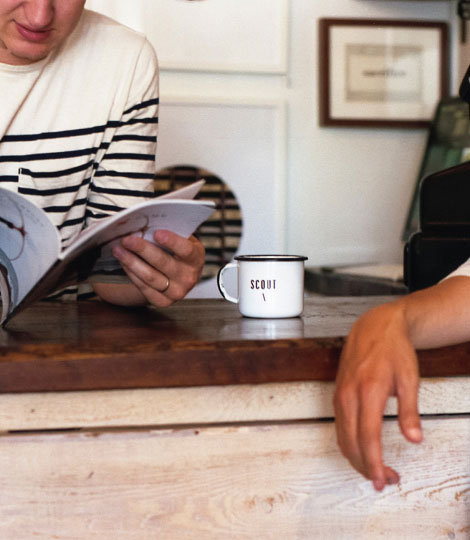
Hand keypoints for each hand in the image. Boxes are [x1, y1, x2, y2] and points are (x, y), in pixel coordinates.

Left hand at [111, 229, 204, 306]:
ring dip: (131, 262)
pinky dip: (131, 273)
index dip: (172, 241)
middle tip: (127, 239)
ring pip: (150, 276)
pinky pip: (144, 287)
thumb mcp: (181, 239)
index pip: (185, 250)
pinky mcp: (163, 301)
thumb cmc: (178, 252)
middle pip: (163, 263)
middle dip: (142, 249)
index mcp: (196, 258)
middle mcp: (189, 277)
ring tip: (118, 250)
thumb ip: (169, 232)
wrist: (181, 275)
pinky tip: (124, 263)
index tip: (156, 233)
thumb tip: (145, 224)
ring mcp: (177, 292)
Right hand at [333, 301, 422, 490]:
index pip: (368, 437)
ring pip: (342, 437)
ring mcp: (340, 394)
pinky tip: (361, 449)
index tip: (384, 479)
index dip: (375, 463)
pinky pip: (339, 426)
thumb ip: (410, 410)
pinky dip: (348, 443)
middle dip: (366, 467)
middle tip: (384, 480)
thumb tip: (414, 438)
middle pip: (351, 442)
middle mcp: (349, 395)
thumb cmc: (393, 349)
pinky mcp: (337, 393)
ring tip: (375, 469)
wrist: (374, 327)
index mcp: (368, 391)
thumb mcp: (409, 378)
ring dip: (356, 458)